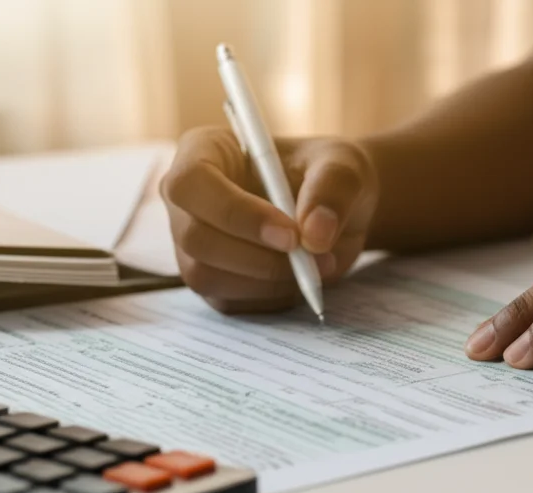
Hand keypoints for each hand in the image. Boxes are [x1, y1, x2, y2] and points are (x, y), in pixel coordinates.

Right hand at [161, 126, 378, 312]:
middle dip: (257, 256)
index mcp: (205, 152)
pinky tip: (300, 279)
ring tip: (317, 265)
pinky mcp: (213, 279)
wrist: (336, 212)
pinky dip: (270, 297)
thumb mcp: (344, 165)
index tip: (290, 233)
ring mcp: (194, 244)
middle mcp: (188, 200)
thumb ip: (333, 189)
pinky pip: (228, 300)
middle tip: (313, 257)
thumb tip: (315, 234)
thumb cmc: (328, 175)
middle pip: (194, 237)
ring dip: (267, 280)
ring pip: (206, 275)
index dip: (236, 212)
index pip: (190, 182)